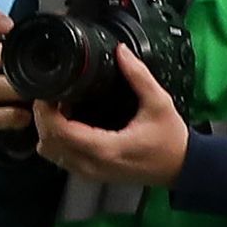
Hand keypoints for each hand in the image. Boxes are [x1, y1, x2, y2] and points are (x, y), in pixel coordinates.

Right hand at [0, 10, 29, 141]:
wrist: (13, 110)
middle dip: (7, 61)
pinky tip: (27, 114)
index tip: (9, 26)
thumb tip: (64, 21)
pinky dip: (11, 116)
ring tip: (35, 96)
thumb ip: (40, 38)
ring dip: (14, 91)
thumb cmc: (26, 77)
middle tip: (32, 69)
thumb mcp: (33, 56)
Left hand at [31, 35, 193, 191]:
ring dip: (48, 129)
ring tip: (61, 108)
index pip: (58, 132)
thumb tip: (121, 52)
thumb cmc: (171, 139)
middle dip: (44, 117)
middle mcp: (91, 164)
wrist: (182, 168)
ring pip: (50, 152)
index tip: (48, 92)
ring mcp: (89, 172)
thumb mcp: (159, 103)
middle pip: (47, 142)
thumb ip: (139, 77)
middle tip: (53, 96)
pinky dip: (57, 140)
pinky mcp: (90, 174)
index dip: (46, 110)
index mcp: (105, 148)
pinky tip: (70, 122)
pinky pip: (61, 157)